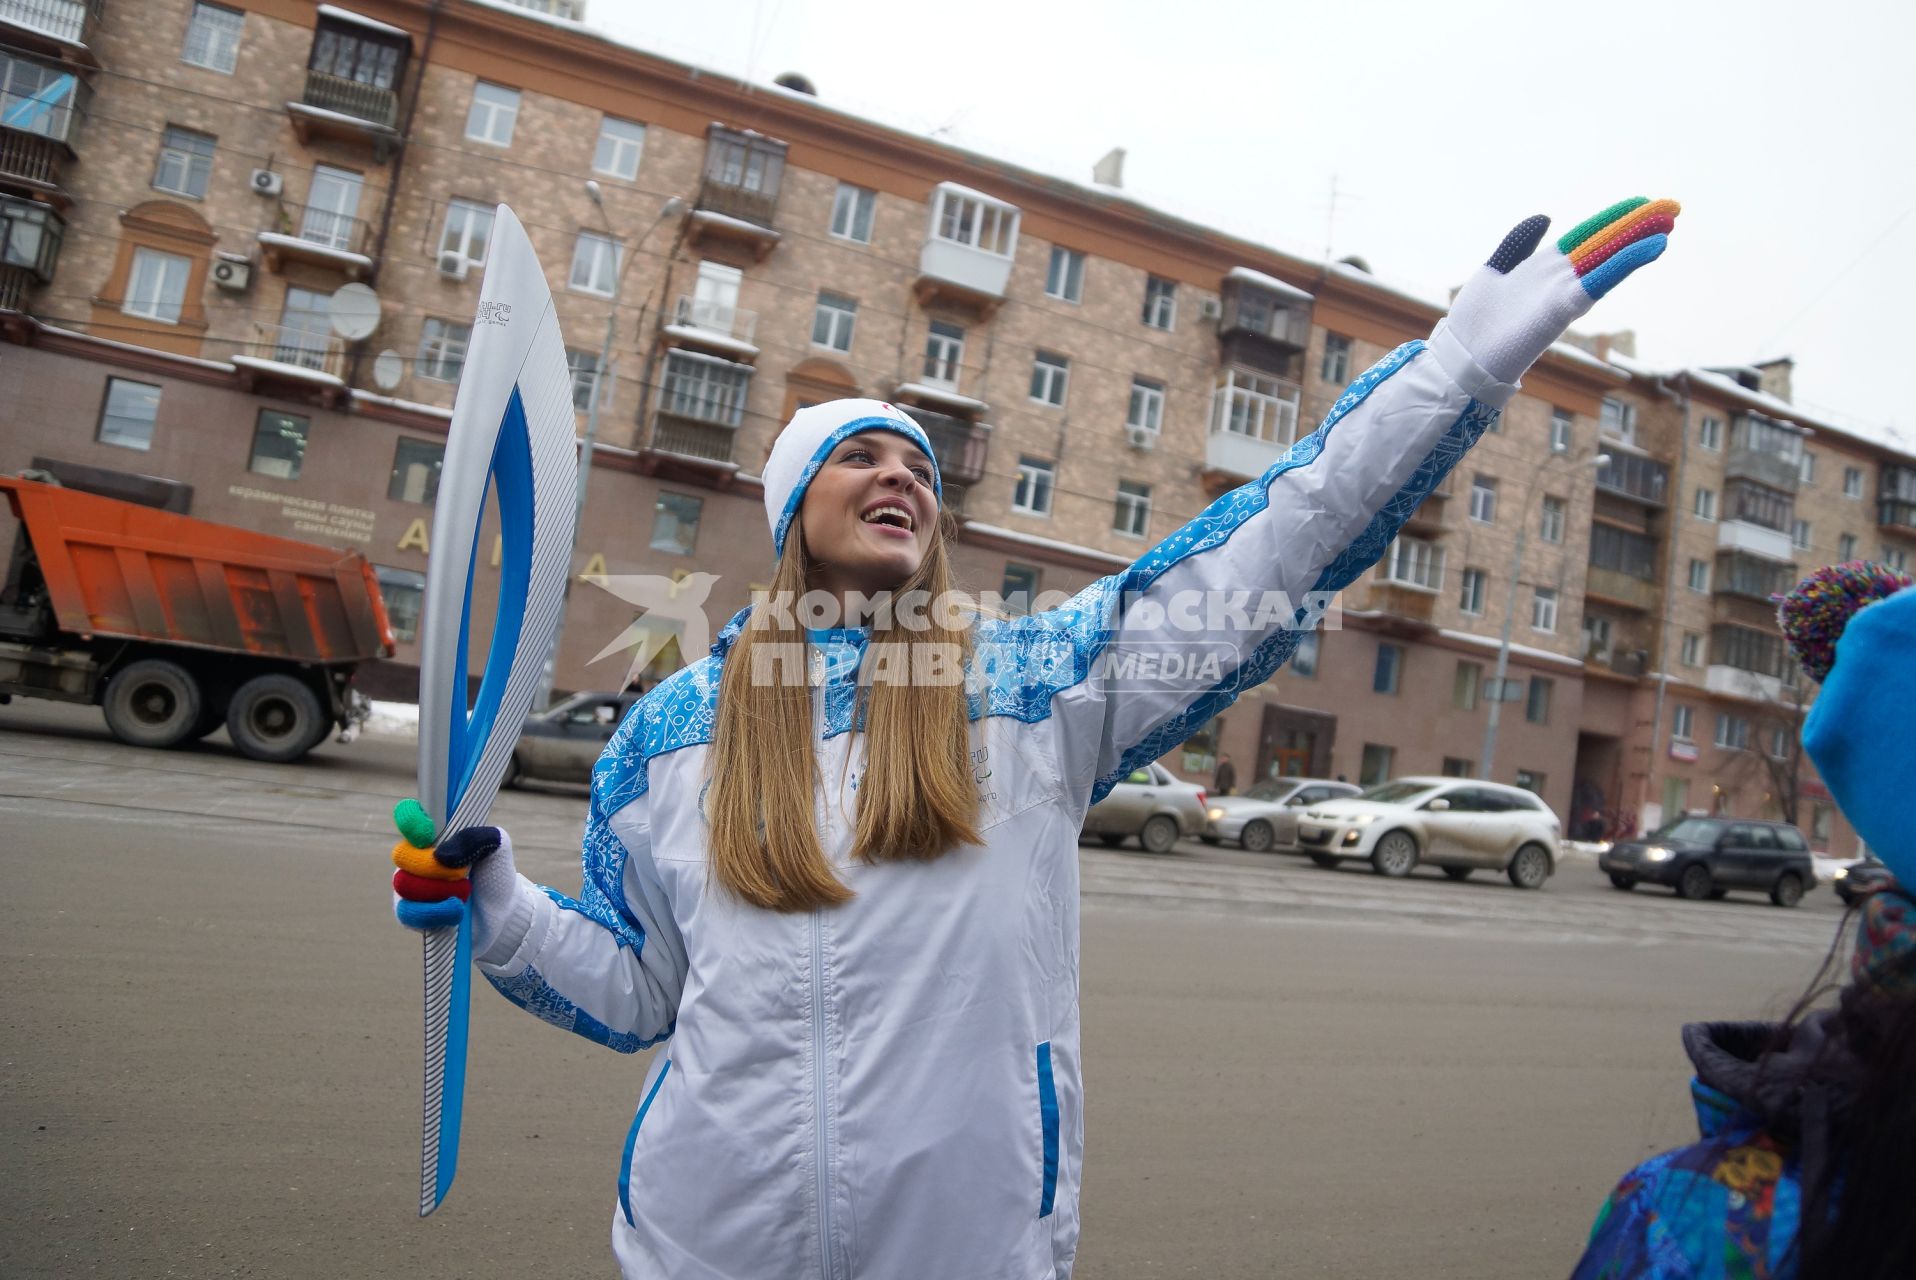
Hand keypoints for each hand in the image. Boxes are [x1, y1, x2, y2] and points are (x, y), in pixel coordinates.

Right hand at [390, 798, 516, 939]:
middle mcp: (414, 857)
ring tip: (466, 892)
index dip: (411, 820)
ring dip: (443, 890)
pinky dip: (437, 912)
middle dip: (435, 867)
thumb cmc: (494, 873)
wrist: (501, 911)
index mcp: (432, 834)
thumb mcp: (496, 847)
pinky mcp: (409, 915)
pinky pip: (409, 913)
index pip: (408, 815)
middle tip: (464, 873)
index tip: (427, 833)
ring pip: (407, 886)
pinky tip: (456, 910)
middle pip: (404, 856)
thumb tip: (441, 855)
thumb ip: (475, 837)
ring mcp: (409, 886)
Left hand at [1437, 197, 1679, 392]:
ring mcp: (1563, 294)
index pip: (1587, 235)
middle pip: (1605, 244)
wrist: (1460, 360)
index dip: (1614, 218)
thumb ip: (1517, 244)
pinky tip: (1652, 247)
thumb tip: (1544, 217)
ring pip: (1608, 259)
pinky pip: (1599, 282)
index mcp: (1544, 268)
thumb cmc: (1473, 325)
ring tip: (1670, 222)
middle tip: (1673, 206)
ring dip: (1639, 240)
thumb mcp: (1494, 271)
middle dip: (1637, 225)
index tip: (1642, 202)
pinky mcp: (1562, 310)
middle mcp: (1559, 280)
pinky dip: (1625, 263)